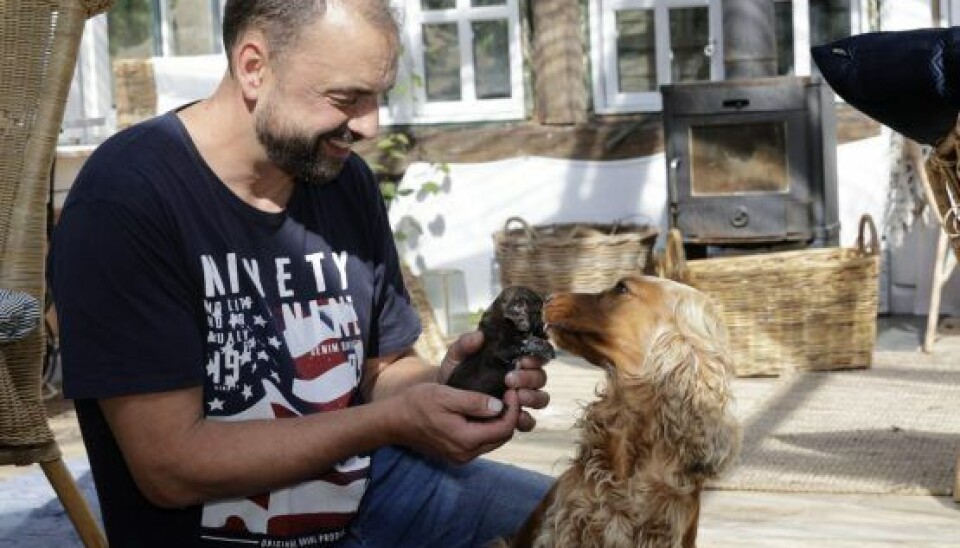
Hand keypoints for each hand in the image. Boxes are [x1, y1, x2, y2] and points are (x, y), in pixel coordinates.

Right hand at [391, 382, 520, 463]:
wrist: (393, 421)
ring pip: (492, 441)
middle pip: (502, 437)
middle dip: (509, 416)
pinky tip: (483, 411)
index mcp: (465, 439)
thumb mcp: (446, 395)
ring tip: (498, 400)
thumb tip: (499, 405)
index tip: (511, 390)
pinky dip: (486, 428)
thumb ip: (474, 402)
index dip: (513, 408)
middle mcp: (466, 454)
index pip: (504, 428)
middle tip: (508, 394)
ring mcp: (460, 456)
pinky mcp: (455, 454)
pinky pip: (480, 442)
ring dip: (498, 422)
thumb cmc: (417, 403)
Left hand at [437, 330, 550, 432]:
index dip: (535, 358)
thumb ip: (465, 344)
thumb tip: (479, 336)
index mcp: (514, 360)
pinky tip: (515, 418)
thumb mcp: (456, 357)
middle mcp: (523, 380)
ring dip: (532, 397)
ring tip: (515, 397)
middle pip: (540, 377)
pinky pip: (530, 422)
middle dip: (529, 378)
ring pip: (541, 398)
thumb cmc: (455, 374)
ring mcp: (520, 400)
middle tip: (510, 379)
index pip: (536, 356)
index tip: (521, 360)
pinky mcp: (514, 419)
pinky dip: (526, 420)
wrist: (444, 402)